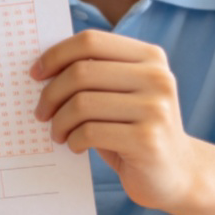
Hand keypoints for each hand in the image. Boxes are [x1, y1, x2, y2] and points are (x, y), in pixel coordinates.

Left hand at [31, 30, 196, 210]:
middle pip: (81, 71)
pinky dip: (73, 140)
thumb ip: (95, 74)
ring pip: (82, 103)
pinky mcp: (147, 140)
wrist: (178, 174)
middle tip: (41, 113)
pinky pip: (90, 132)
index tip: (36, 74)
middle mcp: (157, 77)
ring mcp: (156, 108)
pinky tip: (76, 146)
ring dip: (59, 121)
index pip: (91, 41)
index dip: (56, 54)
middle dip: (51, 94)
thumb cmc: (136, 129)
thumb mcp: (122, 94)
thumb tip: (44, 66)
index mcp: (150, 57)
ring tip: (58, 133)